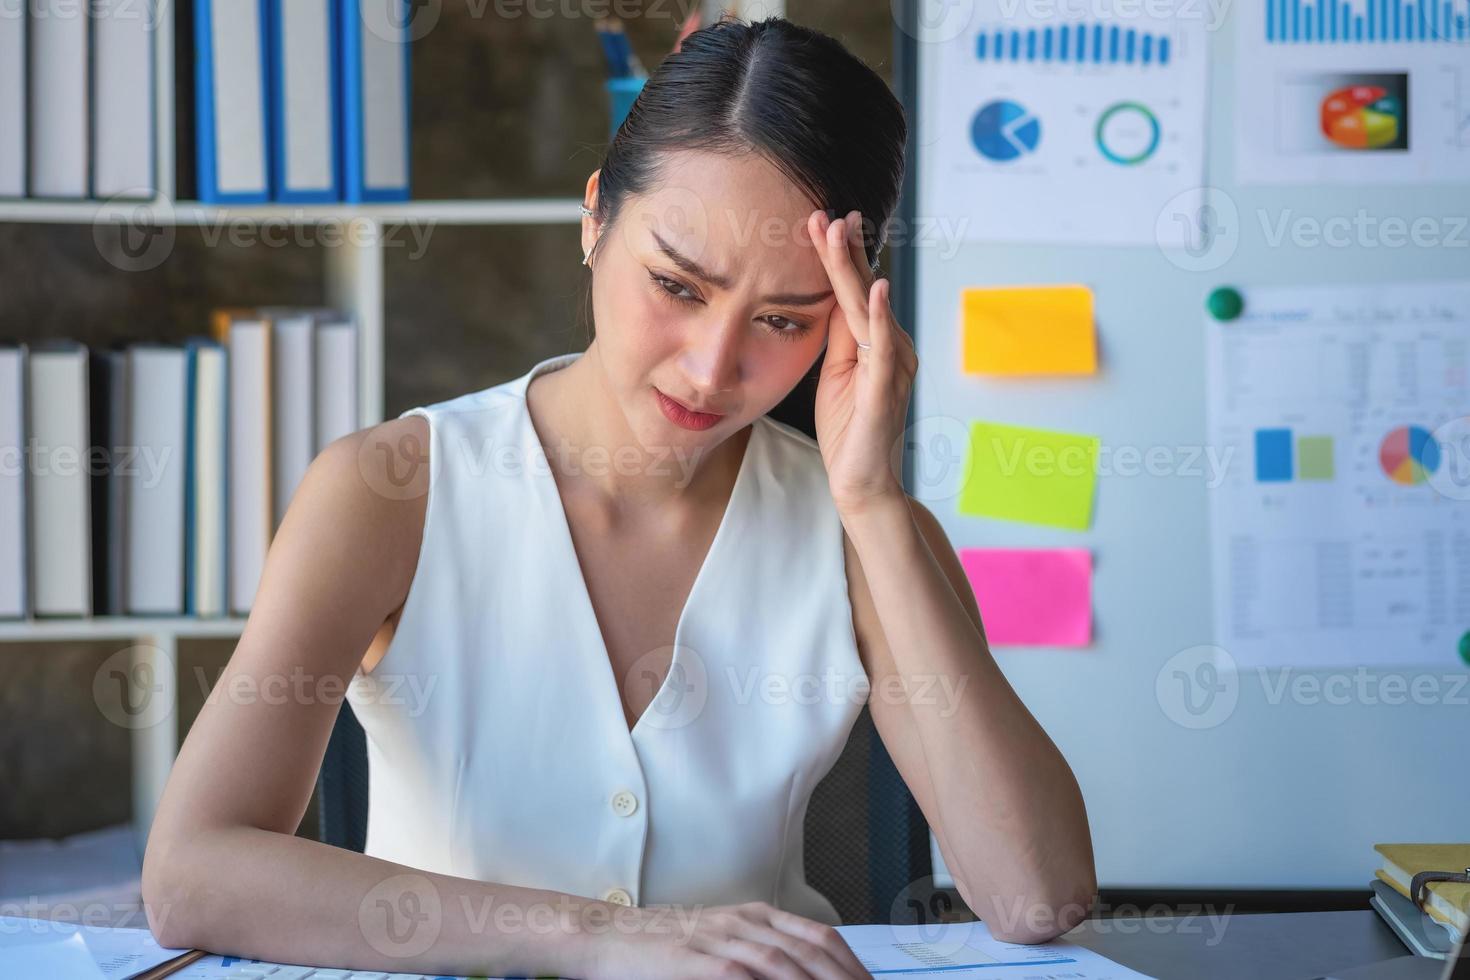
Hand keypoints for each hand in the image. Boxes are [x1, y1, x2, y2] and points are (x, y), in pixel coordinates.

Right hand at [587, 899, 872, 978]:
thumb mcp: (716, 943)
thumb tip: (794, 972)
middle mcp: (744, 922)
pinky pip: (740, 976)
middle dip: (843, 979)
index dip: (851, 965)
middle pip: (810, 951)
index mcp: (754, 915)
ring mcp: (719, 939)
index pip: (820, 936)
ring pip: (782, 963)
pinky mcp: (694, 961)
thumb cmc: (660, 949)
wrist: (605, 938)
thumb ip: (754, 956)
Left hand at [807, 209, 917, 517]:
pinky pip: (884, 347)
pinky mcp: (886, 390)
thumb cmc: (848, 429)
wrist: (860, 481)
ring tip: (842, 230)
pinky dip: (879, 316)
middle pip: (863, 290)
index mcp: (877, 343)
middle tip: (829, 211)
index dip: (840, 256)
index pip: (854, 291)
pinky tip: (876, 287)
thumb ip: (839, 336)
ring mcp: (892, 368)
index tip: (824, 219)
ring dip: (855, 268)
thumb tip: (833, 296)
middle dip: (845, 249)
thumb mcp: (835, 373)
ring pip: (869, 308)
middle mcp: (894, 348)